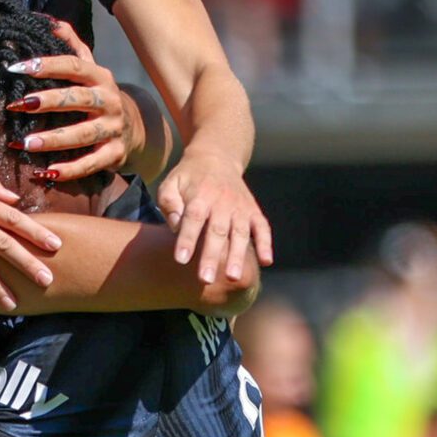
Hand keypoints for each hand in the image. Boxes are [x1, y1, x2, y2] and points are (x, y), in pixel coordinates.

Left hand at [7, 20, 142, 181]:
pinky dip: (70, 170)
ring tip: (25, 144)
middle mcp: (108, 101)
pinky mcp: (115, 155)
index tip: (17, 68)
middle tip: (18, 105)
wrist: (136, 128)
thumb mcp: (90, 68)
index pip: (73, 66)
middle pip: (77, 99)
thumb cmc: (99, 95)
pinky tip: (46, 172)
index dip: (47, 65)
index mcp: (99, 77)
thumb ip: (70, 44)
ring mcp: (113, 129)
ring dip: (53, 139)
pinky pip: (91, 163)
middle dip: (47, 101)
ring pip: (82, 134)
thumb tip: (45, 20)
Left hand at [156, 152, 273, 284]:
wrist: (217, 157)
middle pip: (217, 231)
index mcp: (200, 195)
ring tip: (234, 277)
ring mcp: (241, 207)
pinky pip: (262, 228)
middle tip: (206, 279)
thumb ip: (169, 202)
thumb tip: (175, 224)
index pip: (193, 218)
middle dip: (212, 256)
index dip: (187, 239)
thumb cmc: (188, 177)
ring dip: (238, 255)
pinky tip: (266, 261)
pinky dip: (266, 243)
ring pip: (241, 233)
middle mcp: (223, 202)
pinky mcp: (253, 211)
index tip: (181, 259)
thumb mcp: (171, 183)